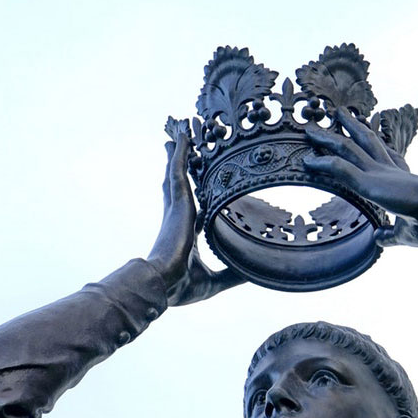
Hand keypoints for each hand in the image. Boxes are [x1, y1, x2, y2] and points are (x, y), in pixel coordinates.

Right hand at [147, 123, 244, 305]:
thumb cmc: (181, 287)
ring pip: (177, 172)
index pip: (192, 208)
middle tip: (176, 145)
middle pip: (179, 184)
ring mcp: (177, 208)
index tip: (197, 184)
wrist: (164, 284)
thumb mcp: (216, 281)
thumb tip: (253, 275)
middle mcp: (179, 217)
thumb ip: (233, 275)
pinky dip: (180, 152)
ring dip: (179, 152)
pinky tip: (182, 136)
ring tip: (180, 131)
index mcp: (186, 233)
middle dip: (178, 165)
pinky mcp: (178, 202)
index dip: (194, 194)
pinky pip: (178, 170)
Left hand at [304, 108, 417, 247]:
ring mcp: (377, 173)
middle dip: (350, 127)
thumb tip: (379, 237)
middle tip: (338, 114)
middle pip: (363, 142)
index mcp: (400, 179)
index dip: (373, 142)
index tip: (365, 131)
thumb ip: (391, 234)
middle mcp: (387, 170)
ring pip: (347, 149)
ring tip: (311, 129)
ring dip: (327, 138)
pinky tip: (306, 161)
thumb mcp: (406, 233)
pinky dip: (322, 164)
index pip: (383, 155)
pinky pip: (340, 168)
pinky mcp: (369, 182)